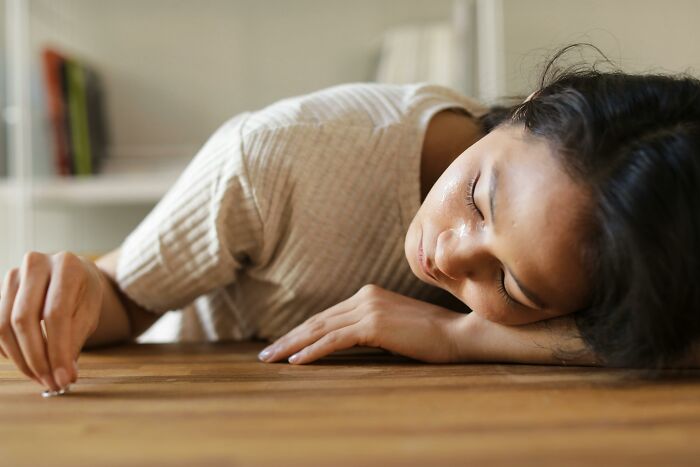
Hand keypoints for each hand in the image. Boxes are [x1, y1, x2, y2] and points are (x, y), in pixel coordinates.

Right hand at [0, 251, 103, 389]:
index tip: (63, 378)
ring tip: (41, 377)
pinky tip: (26, 363)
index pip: (56, 313)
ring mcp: (12, 275)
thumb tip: (64, 375)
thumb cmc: (83, 293)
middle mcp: (35, 264)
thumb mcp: (90, 312)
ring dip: (20, 359)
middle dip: (36, 358)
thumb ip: (76, 339)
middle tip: (50, 382)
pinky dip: (8, 350)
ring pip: (3, 325)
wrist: (72, 273)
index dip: (58, 350)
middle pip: (24, 319)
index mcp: (66, 266)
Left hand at [257, 284, 468, 364]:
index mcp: (367, 294)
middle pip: (317, 320)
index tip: (281, 345)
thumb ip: (369, 328)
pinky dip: (313, 351)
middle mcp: (364, 296)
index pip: (326, 316)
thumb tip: (344, 342)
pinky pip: (334, 340)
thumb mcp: (393, 327)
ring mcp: (368, 308)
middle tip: (265, 355)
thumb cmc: (430, 336)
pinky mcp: (373, 324)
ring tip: (270, 359)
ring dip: (292, 345)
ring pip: (320, 329)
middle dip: (288, 338)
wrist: (457, 334)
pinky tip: (296, 362)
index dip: (301, 331)